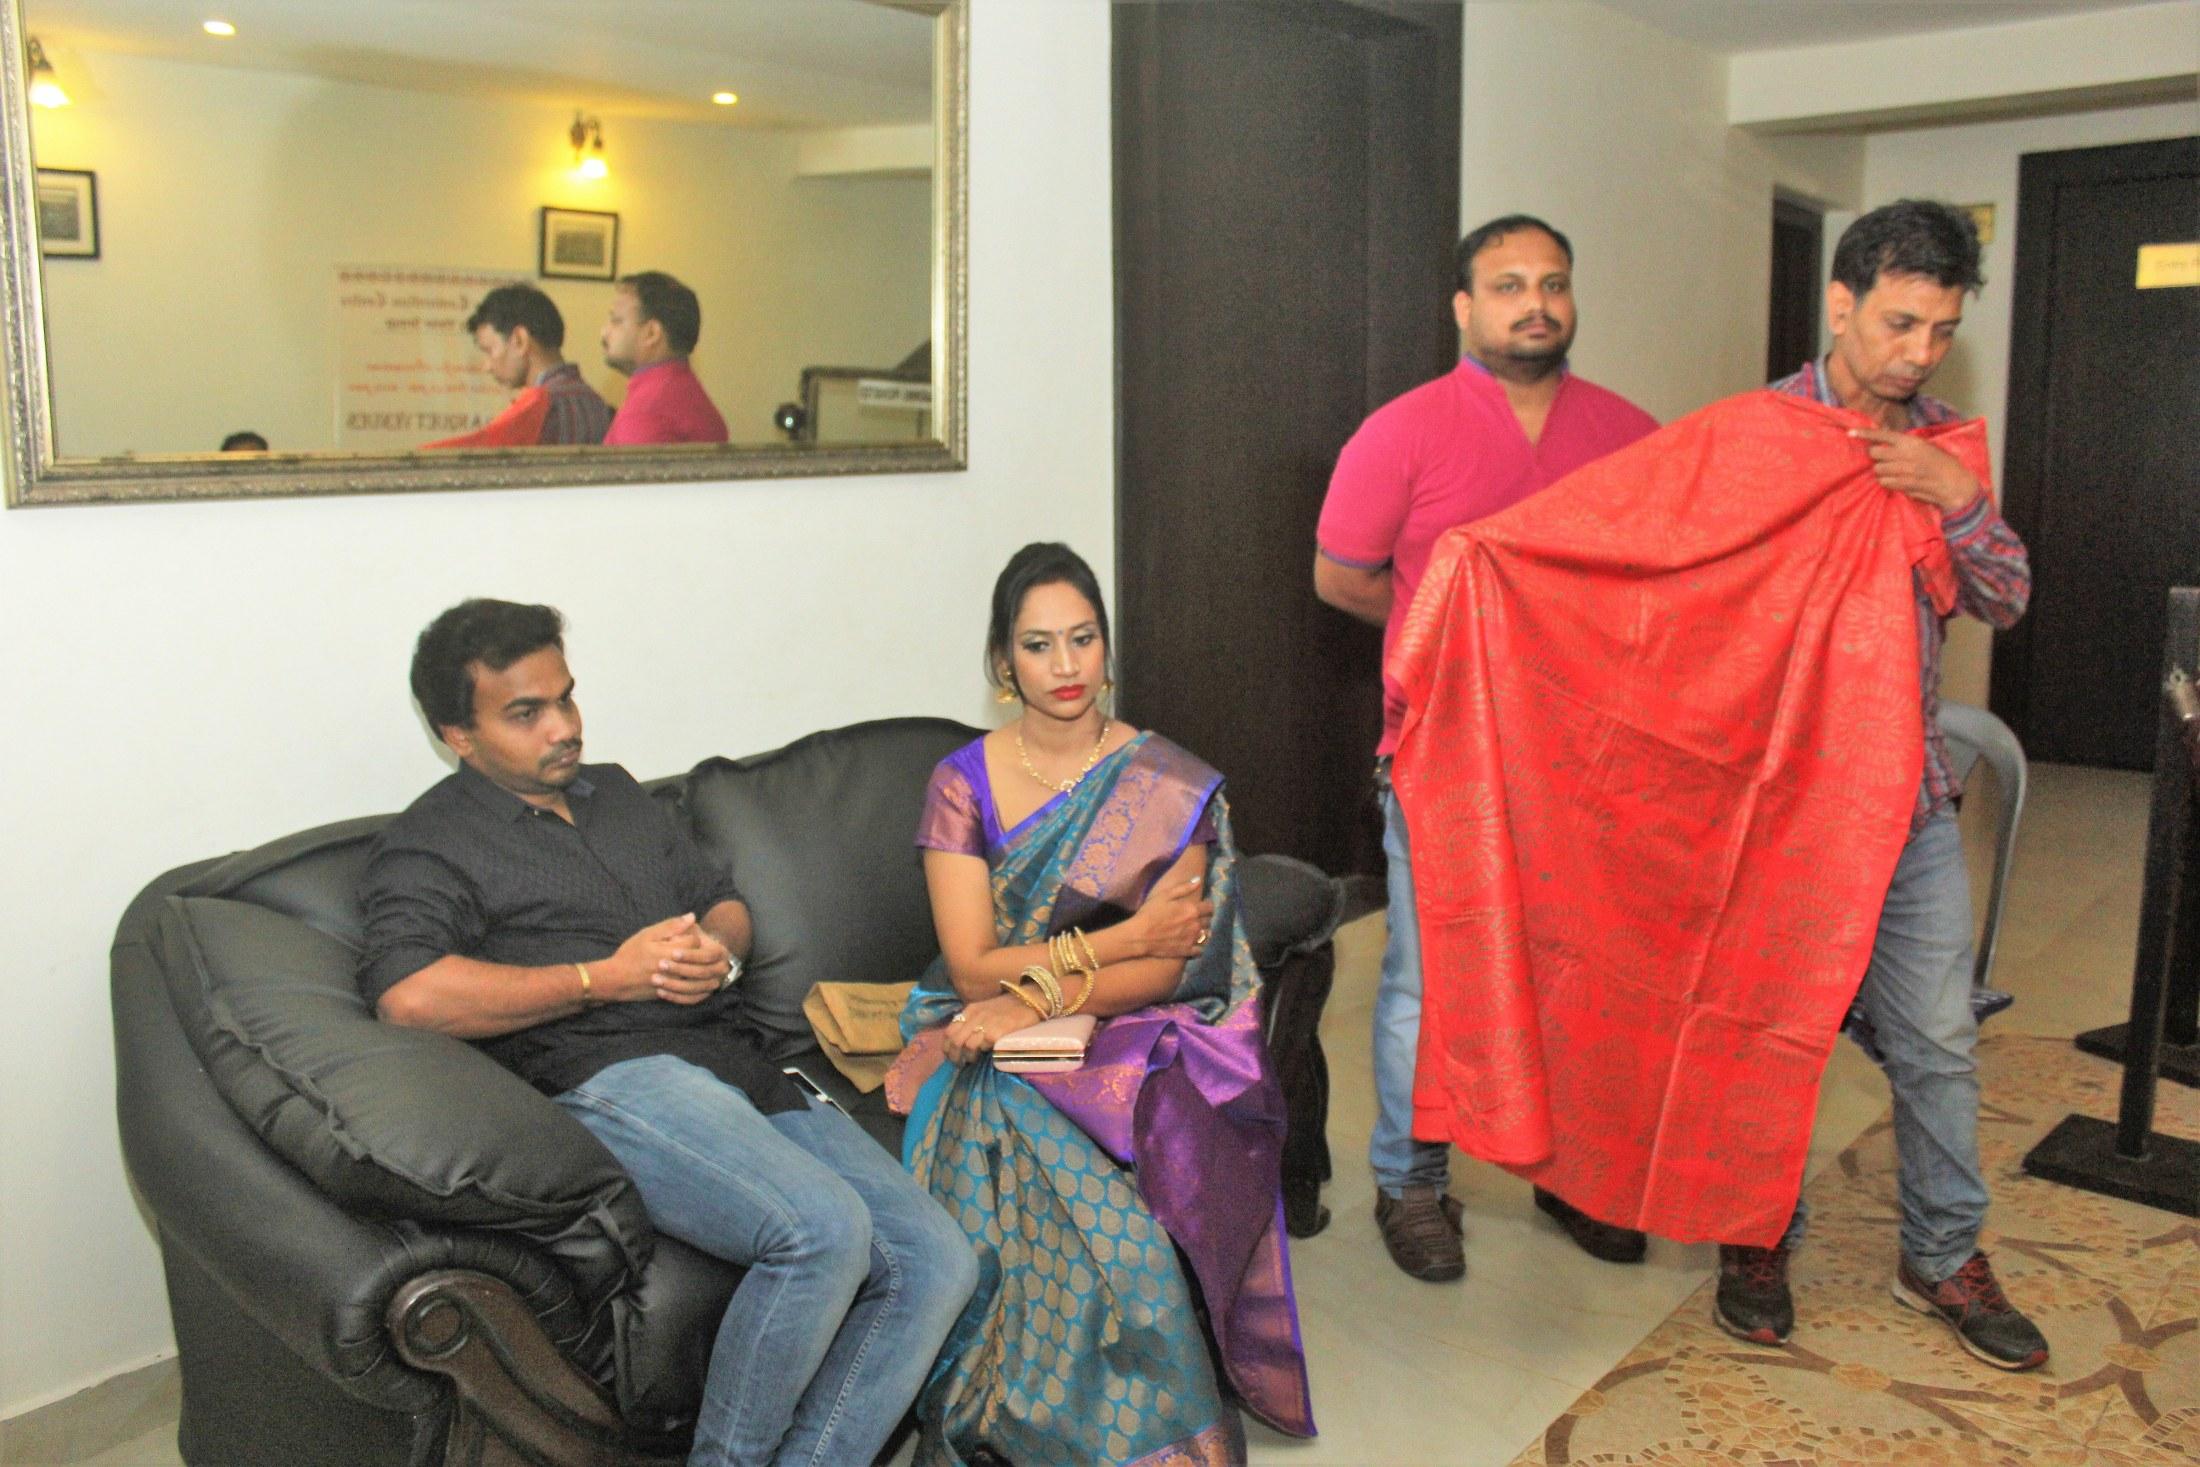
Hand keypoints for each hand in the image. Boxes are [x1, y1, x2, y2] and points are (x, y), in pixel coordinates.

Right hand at [607, 914, 731, 1005]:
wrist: (616, 979)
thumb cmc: (630, 954)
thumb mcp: (647, 935)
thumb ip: (671, 926)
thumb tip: (692, 916)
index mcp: (668, 952)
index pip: (695, 942)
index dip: (691, 937)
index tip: (683, 937)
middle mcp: (674, 969)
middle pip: (698, 959)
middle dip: (695, 952)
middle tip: (685, 950)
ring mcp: (673, 984)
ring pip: (696, 975)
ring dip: (695, 967)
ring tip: (685, 962)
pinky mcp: (671, 994)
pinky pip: (691, 990)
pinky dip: (691, 981)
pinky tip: (686, 975)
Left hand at [941, 993, 1042, 1064]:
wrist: (1031, 999)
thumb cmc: (1010, 1008)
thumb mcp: (986, 1010)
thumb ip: (974, 1022)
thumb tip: (964, 1042)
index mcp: (970, 1010)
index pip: (949, 1031)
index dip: (947, 1048)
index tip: (952, 1056)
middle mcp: (975, 1015)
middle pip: (955, 1040)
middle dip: (955, 1056)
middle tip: (960, 1064)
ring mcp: (986, 1023)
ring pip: (966, 1045)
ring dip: (968, 1057)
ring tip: (974, 1060)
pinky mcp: (997, 1031)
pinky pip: (983, 1046)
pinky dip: (983, 1052)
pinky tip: (987, 1054)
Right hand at [1128, 876, 1214, 959]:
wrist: (1140, 936)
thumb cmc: (1150, 913)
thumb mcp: (1165, 895)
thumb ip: (1184, 888)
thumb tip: (1198, 880)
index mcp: (1192, 910)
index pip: (1210, 907)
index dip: (1207, 905)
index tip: (1203, 905)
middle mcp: (1196, 924)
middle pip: (1209, 921)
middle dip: (1205, 918)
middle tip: (1197, 917)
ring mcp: (1192, 939)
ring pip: (1207, 935)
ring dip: (1204, 931)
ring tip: (1197, 930)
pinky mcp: (1187, 951)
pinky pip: (1201, 950)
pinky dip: (1199, 946)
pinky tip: (1193, 943)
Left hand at [1849, 427, 1979, 513]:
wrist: (1955, 482)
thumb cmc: (1940, 463)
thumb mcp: (1924, 447)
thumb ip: (1904, 445)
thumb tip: (1883, 442)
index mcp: (1911, 442)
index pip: (1883, 435)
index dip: (1865, 433)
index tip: (1850, 432)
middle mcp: (1906, 454)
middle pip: (1874, 453)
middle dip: (1875, 457)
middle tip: (1884, 460)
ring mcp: (1905, 470)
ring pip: (1878, 470)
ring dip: (1882, 472)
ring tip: (1895, 472)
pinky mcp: (1905, 484)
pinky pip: (1885, 482)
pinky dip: (1888, 482)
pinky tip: (1899, 481)